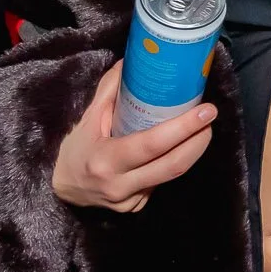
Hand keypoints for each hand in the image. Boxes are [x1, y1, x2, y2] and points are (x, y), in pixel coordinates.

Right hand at [52, 63, 217, 212]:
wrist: (60, 189)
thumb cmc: (75, 150)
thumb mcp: (87, 120)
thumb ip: (108, 91)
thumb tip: (129, 62)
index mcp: (107, 160)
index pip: (153, 144)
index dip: (184, 128)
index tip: (207, 111)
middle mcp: (120, 185)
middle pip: (173, 165)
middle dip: (198, 141)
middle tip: (210, 119)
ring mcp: (130, 201)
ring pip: (171, 176)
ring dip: (191, 152)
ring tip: (201, 129)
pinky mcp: (136, 208)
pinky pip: (161, 184)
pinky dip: (171, 165)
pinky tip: (176, 150)